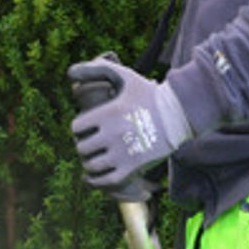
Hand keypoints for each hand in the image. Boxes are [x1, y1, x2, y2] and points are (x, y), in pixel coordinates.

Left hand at [67, 55, 192, 193]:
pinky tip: (97, 174)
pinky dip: (97, 179)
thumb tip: (69, 72)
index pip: (76, 128)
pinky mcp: (133, 167)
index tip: (87, 129)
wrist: (179, 114)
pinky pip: (105, 180)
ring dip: (90, 163)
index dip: (79, 129)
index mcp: (108, 113)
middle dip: (84, 146)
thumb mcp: (125, 76)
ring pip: (91, 166)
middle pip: (82, 148)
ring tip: (95, 158)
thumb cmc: (149, 95)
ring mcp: (123, 152)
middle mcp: (113, 134)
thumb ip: (97, 69)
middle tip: (92, 144)